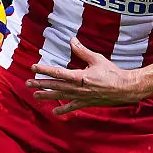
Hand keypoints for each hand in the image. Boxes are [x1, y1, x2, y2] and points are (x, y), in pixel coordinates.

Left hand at [26, 36, 141, 114]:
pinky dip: (63, 110)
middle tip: (27, 83)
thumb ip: (82, 51)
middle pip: (55, 85)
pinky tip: (55, 112)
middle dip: (40, 84)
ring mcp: (81, 97)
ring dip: (47, 96)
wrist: (124, 88)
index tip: (33, 68)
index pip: (57, 72)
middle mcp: (77, 88)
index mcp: (79, 76)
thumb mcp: (96, 59)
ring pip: (60, 96)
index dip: (44, 70)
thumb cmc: (111, 72)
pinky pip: (72, 107)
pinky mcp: (86, 102)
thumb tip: (72, 40)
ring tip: (35, 96)